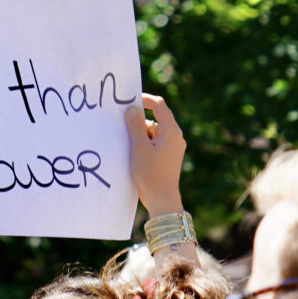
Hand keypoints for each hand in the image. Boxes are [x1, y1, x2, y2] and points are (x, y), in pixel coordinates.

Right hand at [124, 93, 185, 217]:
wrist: (162, 199)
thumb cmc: (151, 173)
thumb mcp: (139, 147)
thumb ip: (135, 126)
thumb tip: (132, 109)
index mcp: (171, 131)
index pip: (159, 105)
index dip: (145, 99)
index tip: (129, 100)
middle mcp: (175, 137)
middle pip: (155, 118)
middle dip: (139, 121)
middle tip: (122, 125)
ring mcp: (172, 146)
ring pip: (153, 131)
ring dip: (140, 134)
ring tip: (128, 145)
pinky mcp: (168, 155)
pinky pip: (155, 141)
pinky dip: (144, 142)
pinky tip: (133, 151)